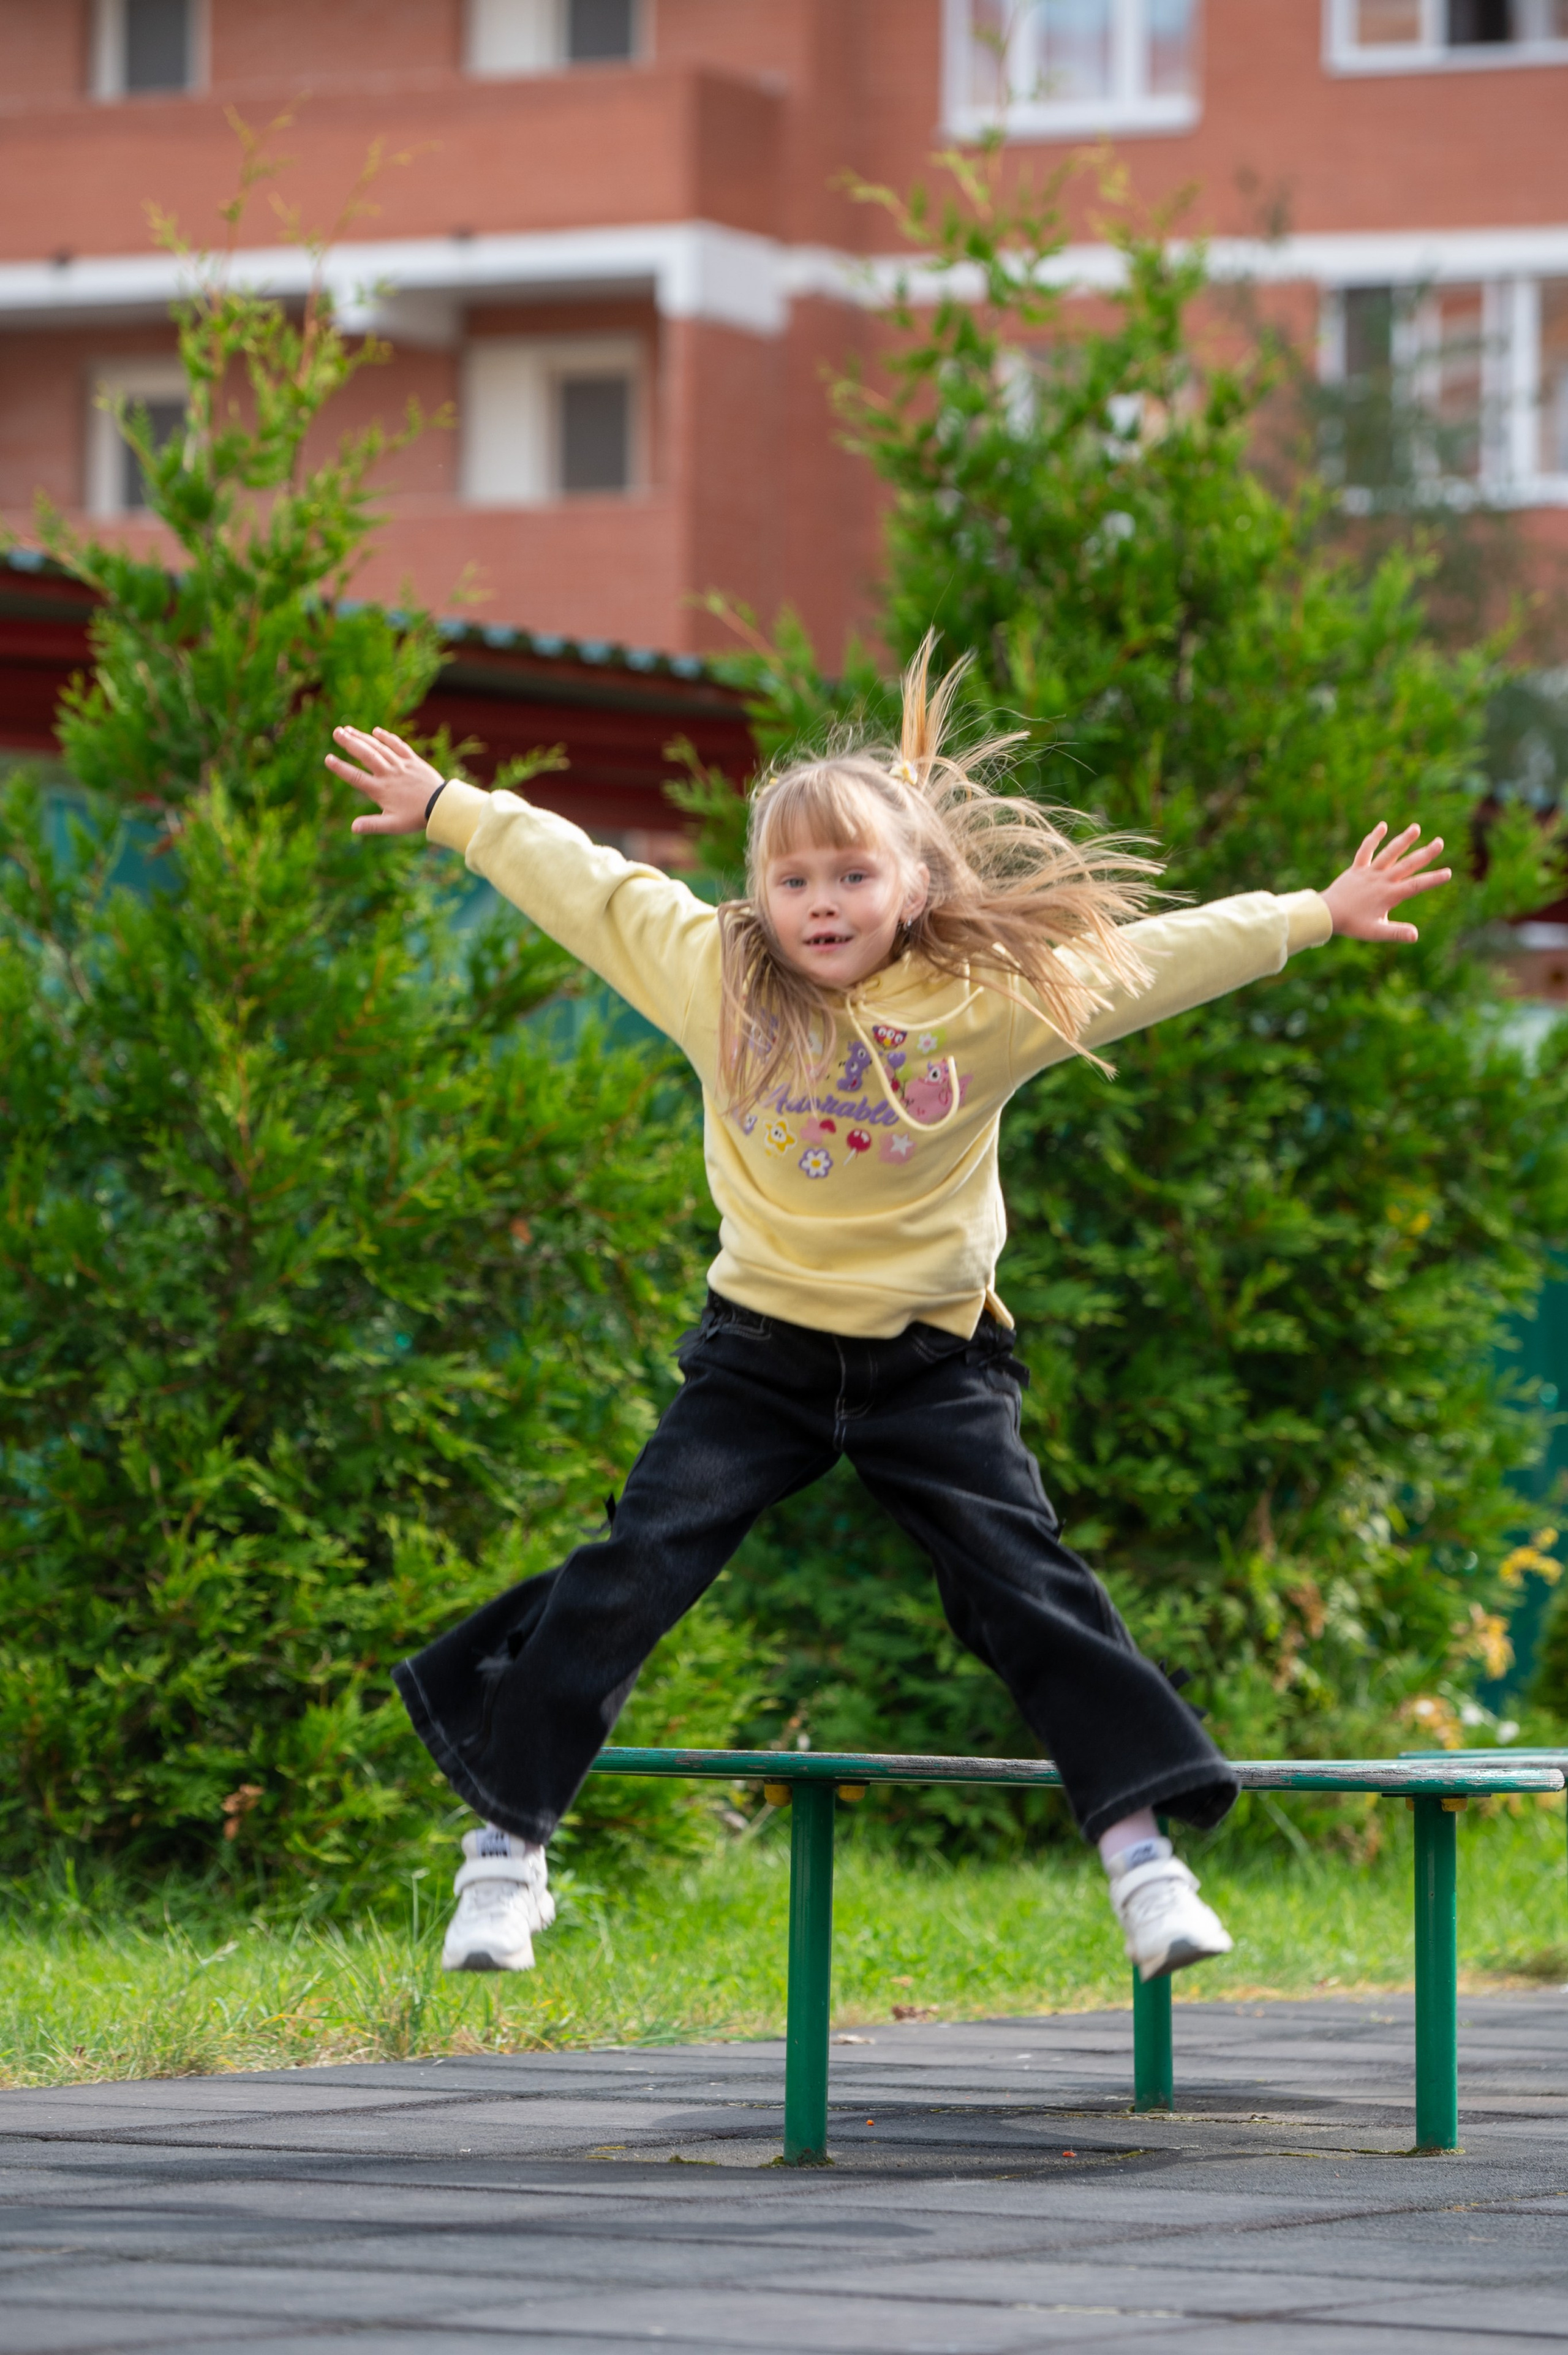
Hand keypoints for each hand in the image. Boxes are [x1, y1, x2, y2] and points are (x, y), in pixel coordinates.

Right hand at [326, 726, 444, 835]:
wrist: (442, 807)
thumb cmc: (416, 818)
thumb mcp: (392, 826)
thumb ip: (372, 825)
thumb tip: (353, 827)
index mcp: (381, 790)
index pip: (357, 777)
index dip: (341, 768)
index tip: (328, 758)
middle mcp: (389, 774)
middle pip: (366, 755)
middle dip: (350, 743)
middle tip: (336, 732)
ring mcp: (401, 765)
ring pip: (379, 748)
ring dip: (363, 737)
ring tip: (348, 729)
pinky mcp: (413, 761)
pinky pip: (398, 746)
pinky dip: (387, 737)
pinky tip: (376, 731)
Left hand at [1321, 822, 1450, 943]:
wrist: (1327, 914)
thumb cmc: (1353, 925)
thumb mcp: (1376, 932)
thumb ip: (1397, 932)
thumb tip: (1416, 935)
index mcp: (1389, 895)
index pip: (1416, 885)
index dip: (1433, 879)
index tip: (1448, 873)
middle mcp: (1381, 880)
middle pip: (1407, 864)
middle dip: (1425, 854)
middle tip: (1440, 842)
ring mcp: (1369, 872)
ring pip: (1389, 853)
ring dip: (1403, 840)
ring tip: (1416, 828)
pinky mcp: (1357, 868)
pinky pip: (1366, 850)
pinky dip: (1373, 838)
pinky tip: (1383, 826)